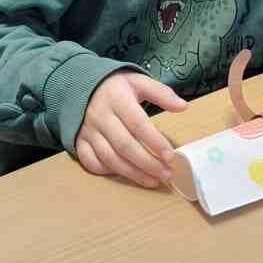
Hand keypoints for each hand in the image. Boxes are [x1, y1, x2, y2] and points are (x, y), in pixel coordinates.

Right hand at [75, 71, 185, 187]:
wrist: (79, 85)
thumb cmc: (115, 87)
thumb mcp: (138, 81)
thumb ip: (161, 93)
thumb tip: (183, 106)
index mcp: (117, 99)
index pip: (137, 124)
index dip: (154, 141)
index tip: (170, 156)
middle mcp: (100, 116)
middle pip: (124, 145)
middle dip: (147, 163)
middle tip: (166, 174)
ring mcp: (88, 131)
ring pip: (109, 158)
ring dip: (132, 173)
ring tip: (153, 181)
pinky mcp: (79, 141)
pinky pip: (91, 162)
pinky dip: (108, 172)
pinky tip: (127, 175)